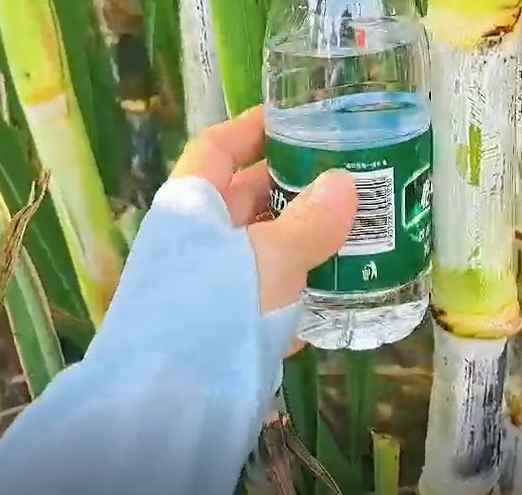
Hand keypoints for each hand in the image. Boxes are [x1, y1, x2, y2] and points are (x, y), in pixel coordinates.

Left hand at [170, 106, 358, 321]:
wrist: (169, 404)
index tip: (292, 117)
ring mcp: (203, 289)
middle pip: (241, 200)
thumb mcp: (272, 258)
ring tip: (352, 231)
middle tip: (345, 178)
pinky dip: (294, 291)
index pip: (216, 149)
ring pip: (256, 250)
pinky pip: (260, 298)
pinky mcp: (218, 331)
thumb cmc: (216, 310)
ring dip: (299, 240)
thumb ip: (310, 220)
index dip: (251, 128)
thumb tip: (343, 182)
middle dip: (290, 187)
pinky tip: (332, 293)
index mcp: (191, 208)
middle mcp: (191, 243)